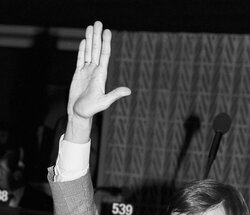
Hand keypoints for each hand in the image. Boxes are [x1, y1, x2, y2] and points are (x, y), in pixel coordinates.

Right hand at [66, 21, 130, 141]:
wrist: (79, 114)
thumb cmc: (91, 110)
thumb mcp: (104, 102)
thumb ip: (115, 94)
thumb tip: (128, 91)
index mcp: (101, 75)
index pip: (104, 55)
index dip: (106, 43)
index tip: (107, 31)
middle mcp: (95, 71)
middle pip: (96, 50)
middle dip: (97, 36)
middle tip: (98, 22)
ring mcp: (86, 72)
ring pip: (88, 52)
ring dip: (90, 40)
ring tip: (90, 27)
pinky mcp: (78, 74)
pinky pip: (80, 59)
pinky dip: (82, 50)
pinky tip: (84, 41)